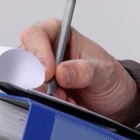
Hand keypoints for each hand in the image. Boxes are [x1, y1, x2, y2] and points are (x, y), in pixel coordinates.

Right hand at [20, 20, 139, 125]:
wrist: (115, 101)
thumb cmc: (110, 78)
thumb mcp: (104, 72)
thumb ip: (85, 70)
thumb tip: (62, 72)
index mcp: (60, 34)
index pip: (35, 35)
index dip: (38, 52)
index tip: (49, 72)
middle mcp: (46, 51)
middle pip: (25, 61)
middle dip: (41, 81)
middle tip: (59, 92)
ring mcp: (42, 73)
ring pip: (27, 83)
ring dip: (46, 95)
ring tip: (68, 99)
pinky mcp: (43, 92)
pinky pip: (35, 98)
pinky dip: (49, 105)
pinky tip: (67, 105)